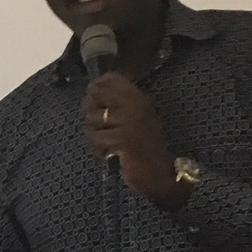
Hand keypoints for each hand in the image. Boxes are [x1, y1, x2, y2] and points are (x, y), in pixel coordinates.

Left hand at [84, 73, 186, 209]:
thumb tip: (91, 92)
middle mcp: (135, 104)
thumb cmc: (144, 148)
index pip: (110, 78)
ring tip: (107, 145)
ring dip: (95, 135)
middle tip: (100, 128)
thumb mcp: (134, 119)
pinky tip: (109, 154)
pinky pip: (97, 138)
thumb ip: (117, 105)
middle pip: (95, 95)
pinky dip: (99, 149)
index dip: (96, 88)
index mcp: (139, 97)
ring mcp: (130, 120)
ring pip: (92, 118)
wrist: (160, 173)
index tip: (96, 104)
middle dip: (91, 111)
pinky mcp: (123, 138)